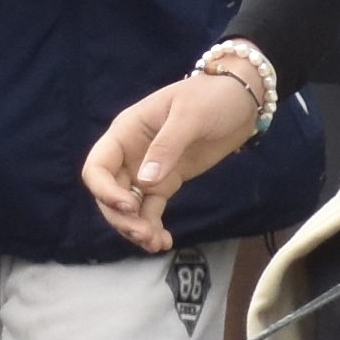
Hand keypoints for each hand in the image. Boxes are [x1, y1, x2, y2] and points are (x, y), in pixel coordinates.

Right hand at [82, 69, 269, 250]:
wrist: (240, 100)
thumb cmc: (211, 97)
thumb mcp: (189, 115)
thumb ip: (167, 146)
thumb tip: (145, 182)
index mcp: (126, 131)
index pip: (98, 166)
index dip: (104, 190)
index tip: (128, 206)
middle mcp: (130, 153)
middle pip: (109, 193)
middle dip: (121, 217)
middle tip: (144, 234)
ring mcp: (147, 170)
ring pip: (128, 207)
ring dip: (136, 228)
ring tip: (155, 243)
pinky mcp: (166, 182)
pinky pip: (151, 210)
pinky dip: (153, 227)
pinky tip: (163, 242)